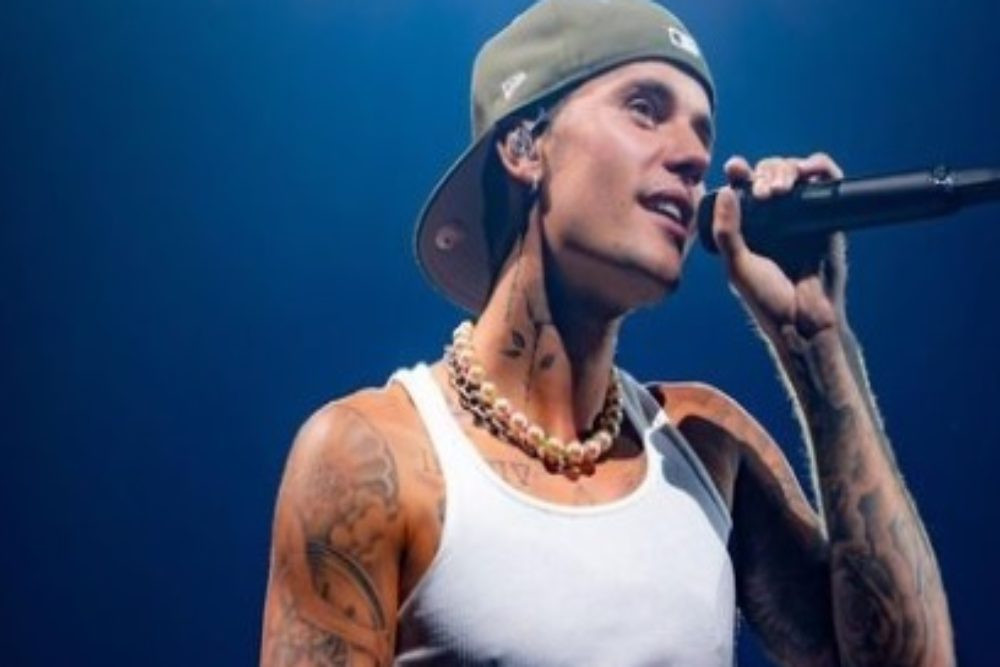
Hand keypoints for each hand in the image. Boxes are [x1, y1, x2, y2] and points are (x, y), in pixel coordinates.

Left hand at [711, 153, 847, 339]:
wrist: (804, 320)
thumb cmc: (767, 299)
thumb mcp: (737, 265)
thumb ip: (727, 231)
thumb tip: (724, 190)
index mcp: (750, 225)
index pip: (744, 188)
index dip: (740, 172)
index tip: (735, 168)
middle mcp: (776, 216)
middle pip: (770, 174)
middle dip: (765, 173)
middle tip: (763, 193)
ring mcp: (803, 215)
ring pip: (796, 173)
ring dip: (787, 169)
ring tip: (779, 189)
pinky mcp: (828, 217)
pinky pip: (828, 182)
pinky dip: (821, 167)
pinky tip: (808, 171)